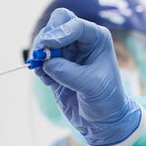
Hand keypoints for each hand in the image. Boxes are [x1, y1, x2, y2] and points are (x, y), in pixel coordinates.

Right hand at [32, 8, 141, 145]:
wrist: (103, 121)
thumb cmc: (107, 100)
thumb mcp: (91, 86)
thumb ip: (68, 72)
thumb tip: (46, 63)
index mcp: (97, 38)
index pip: (74, 25)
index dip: (59, 32)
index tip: (48, 45)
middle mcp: (81, 41)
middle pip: (57, 24)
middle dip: (46, 37)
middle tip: (40, 53)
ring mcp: (67, 53)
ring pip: (45, 40)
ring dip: (40, 54)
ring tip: (43, 72)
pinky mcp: (55, 67)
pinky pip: (41, 59)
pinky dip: (39, 67)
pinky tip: (47, 81)